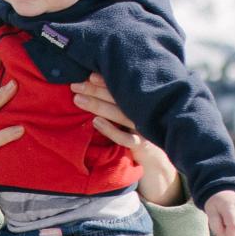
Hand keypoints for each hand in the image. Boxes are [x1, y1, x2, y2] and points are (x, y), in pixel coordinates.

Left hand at [66, 75, 178, 201]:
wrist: (158, 160)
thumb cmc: (140, 134)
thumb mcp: (131, 117)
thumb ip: (118, 104)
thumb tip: (93, 87)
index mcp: (141, 102)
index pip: (121, 88)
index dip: (106, 81)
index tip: (89, 75)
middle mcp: (143, 112)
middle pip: (117, 98)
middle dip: (95, 90)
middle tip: (75, 85)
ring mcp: (144, 128)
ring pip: (119, 114)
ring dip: (97, 105)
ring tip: (77, 100)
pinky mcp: (143, 145)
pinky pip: (125, 138)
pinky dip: (110, 129)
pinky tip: (95, 122)